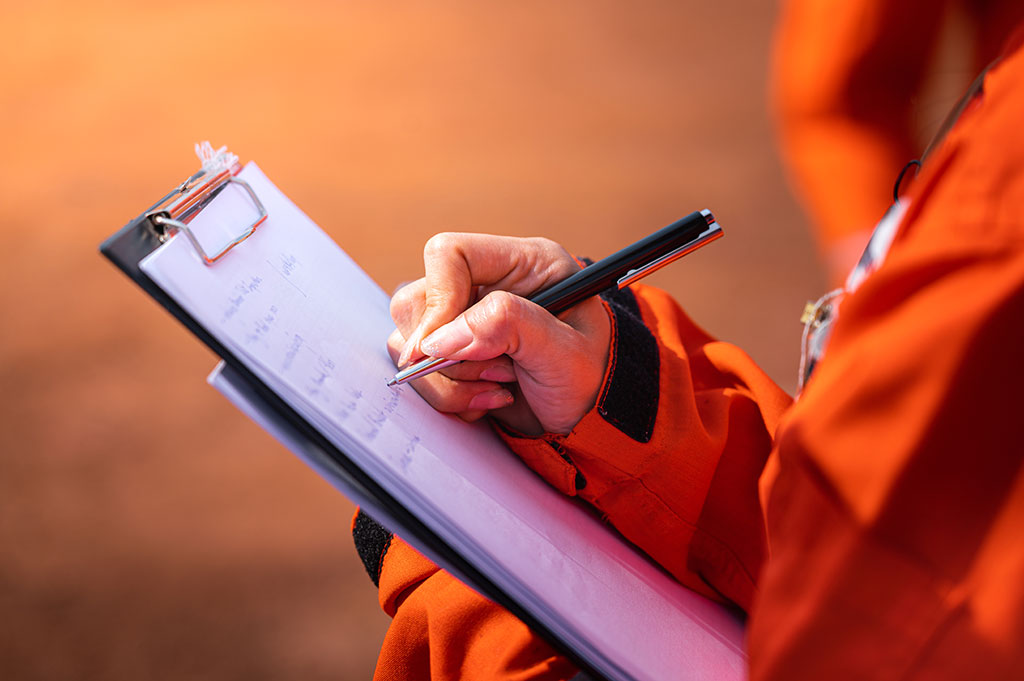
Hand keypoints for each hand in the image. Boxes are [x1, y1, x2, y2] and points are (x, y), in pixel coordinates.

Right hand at [387, 233, 611, 434]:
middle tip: (498, 373)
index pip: (450, 254)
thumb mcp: (564, 351)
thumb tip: (441, 337)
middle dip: (450, 352)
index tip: (440, 347)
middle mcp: (488, 284)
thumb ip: (508, 327)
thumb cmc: (591, 378)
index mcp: (523, 262)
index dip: (439, 299)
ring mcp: (465, 319)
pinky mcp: (453, 352)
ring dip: (451, 378)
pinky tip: (489, 399)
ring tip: (500, 388)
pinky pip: (419, 371)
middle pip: (417, 300)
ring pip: (409, 341)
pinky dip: (450, 395)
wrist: (590, 417)